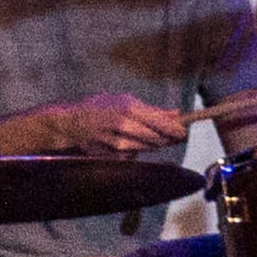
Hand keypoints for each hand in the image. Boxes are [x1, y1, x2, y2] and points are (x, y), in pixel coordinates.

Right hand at [21, 94, 190, 157]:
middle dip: (168, 138)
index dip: (175, 129)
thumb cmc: (100, 108)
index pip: (160, 123)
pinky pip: (132, 156)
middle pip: (155, 139)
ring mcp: (116, 142)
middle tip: (177, 137)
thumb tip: (175, 113)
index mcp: (128, 108)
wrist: (71, 124)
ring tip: (154, 137)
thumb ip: (151, 109)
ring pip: (146, 148)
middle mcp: (123, 125)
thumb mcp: (124, 101)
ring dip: (154, 144)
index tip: (185, 131)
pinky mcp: (110, 155)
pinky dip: (136, 151)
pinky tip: (131, 143)